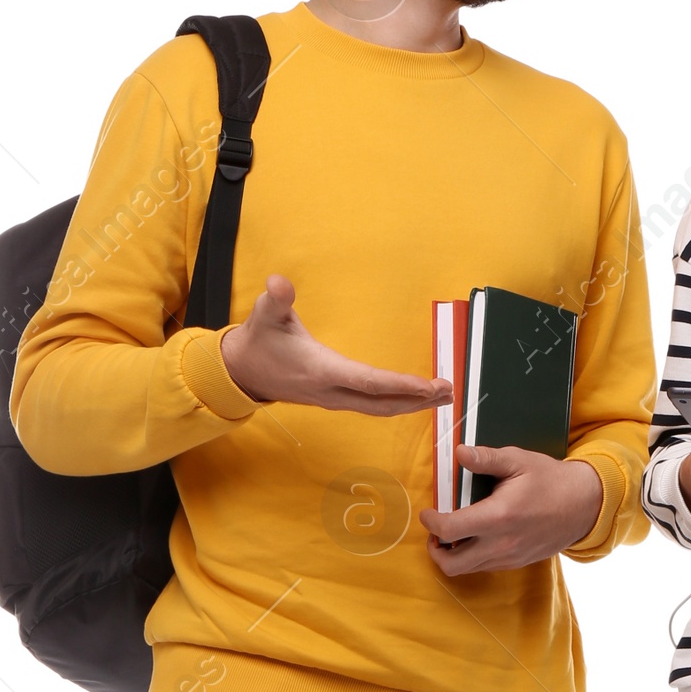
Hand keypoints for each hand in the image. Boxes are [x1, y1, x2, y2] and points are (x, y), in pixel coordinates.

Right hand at [221, 275, 452, 416]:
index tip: (430, 385)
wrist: (241, 372)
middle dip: (418, 400)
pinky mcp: (335, 400)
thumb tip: (279, 283)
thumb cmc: (258, 340)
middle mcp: (332, 392)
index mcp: (322, 371)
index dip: (401, 385)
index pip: (370, 383)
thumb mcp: (264, 315)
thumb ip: (275, 299)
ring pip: (379, 408)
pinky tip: (414, 398)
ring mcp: (334, 400)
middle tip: (449, 390)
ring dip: (412, 404)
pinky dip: (397, 403)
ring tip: (442, 396)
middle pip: (382, 403)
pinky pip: (372, 406)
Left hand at [419, 444, 603, 574]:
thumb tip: (459, 453)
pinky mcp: (516, 563)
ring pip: (467, 569)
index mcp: (499, 516)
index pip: (450, 530)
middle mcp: (501, 544)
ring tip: (453, 535)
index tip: (428, 512)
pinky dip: (472, 557)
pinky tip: (475, 537)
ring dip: (453, 555)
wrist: (584, 505)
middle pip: (452, 564)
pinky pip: (484, 567)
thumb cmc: (551, 480)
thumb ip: (487, 459)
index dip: (431, 522)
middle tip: (435, 532)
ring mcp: (509, 557)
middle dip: (435, 550)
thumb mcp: (519, 461)